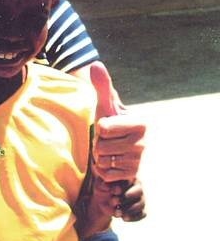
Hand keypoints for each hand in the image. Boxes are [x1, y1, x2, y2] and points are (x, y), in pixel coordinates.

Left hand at [75, 177, 145, 238]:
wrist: (104, 202)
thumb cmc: (103, 189)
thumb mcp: (100, 185)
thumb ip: (103, 184)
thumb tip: (106, 185)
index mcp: (129, 178)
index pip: (130, 181)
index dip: (122, 187)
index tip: (113, 191)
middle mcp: (138, 188)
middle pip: (139, 192)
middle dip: (126, 198)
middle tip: (114, 201)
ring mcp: (141, 199)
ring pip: (141, 204)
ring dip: (129, 209)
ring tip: (117, 213)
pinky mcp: (141, 210)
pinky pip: (142, 214)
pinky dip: (133, 217)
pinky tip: (123, 218)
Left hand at [90, 62, 144, 182]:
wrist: (127, 147)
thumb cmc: (115, 122)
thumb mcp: (109, 105)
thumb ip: (103, 86)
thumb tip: (95, 64)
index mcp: (141, 123)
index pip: (103, 128)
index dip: (101, 127)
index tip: (111, 126)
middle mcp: (144, 144)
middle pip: (101, 146)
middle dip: (100, 143)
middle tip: (110, 140)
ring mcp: (140, 161)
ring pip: (102, 161)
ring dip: (101, 156)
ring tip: (111, 150)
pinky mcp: (133, 176)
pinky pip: (105, 174)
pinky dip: (103, 170)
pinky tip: (112, 162)